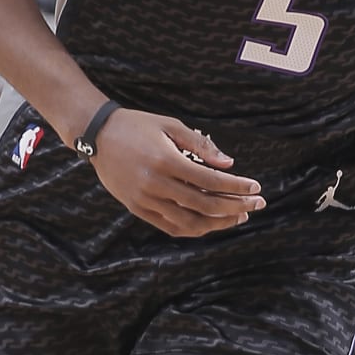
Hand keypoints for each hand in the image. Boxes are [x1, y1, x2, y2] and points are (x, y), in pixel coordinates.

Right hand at [89, 109, 264, 237]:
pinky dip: (194, 228)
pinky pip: (171, 227)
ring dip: (218, 223)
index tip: (256, 188)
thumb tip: (229, 164)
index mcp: (166, 161)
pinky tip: (211, 224)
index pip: (211, 181)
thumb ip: (201, 145)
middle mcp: (156, 184)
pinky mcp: (137, 209)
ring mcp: (145, 200)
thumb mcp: (170, 126)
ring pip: (190, 222)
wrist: (97, 136)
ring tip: (238, 217)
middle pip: (205, 205)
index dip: (237, 187)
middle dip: (236, 207)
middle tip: (257, 204)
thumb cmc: (137, 126)